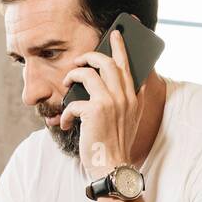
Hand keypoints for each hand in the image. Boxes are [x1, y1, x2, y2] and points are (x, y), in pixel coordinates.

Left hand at [59, 27, 142, 177]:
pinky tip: (67, 124)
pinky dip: (67, 113)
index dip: (120, 47)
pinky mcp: (95, 111)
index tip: (115, 34)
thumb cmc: (116, 146)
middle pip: (106, 62)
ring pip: (88, 73)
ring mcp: (111, 102)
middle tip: (79, 59)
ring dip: (73, 76)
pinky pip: (74, 102)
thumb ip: (130, 101)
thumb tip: (121, 85)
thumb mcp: (130, 120)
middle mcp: (125, 96)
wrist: (113, 167)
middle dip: (90, 55)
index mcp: (134, 97)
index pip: (127, 65)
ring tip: (67, 83)